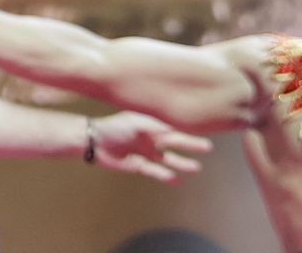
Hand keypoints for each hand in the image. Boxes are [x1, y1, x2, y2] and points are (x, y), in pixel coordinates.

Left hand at [87, 111, 210, 181]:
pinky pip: (155, 171)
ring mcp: (146, 152)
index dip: (186, 127)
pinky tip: (176, 179)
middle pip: (175, 142)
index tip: (202, 126)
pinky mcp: (138, 165)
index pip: (172, 126)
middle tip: (208, 147)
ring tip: (196, 167)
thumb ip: (153, 125)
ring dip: (182, 163)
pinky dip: (165, 175)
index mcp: (151, 124)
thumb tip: (174, 128)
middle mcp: (151, 138)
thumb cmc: (113, 126)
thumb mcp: (134, 121)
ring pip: (168, 159)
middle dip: (191, 145)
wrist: (94, 140)